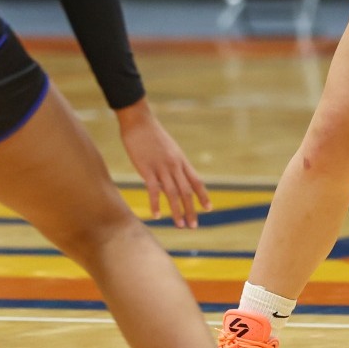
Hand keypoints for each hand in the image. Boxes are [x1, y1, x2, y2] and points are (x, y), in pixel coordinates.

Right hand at [117, 99, 211, 227]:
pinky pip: (153, 190)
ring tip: (180, 225)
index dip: (203, 195)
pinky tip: (157, 216)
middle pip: (187, 191)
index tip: (209, 208)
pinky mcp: (147, 169)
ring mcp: (161, 167)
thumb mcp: (168, 148)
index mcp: (181, 160)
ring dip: (177, 211)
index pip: (196, 181)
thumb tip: (172, 179)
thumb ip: (172, 164)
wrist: (139, 122)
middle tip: (194, 226)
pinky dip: (156, 204)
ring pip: (173, 193)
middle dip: (192, 210)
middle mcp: (174, 165)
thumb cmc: (152, 135)